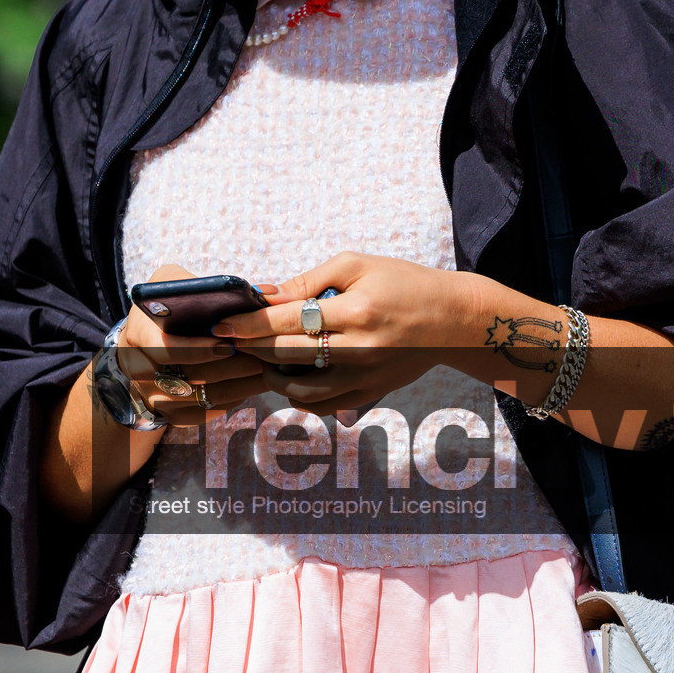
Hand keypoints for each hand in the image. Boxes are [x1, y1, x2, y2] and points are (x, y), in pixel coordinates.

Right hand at [113, 264, 267, 423]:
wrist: (140, 345)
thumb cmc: (162, 310)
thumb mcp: (168, 283)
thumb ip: (195, 284)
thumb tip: (249, 292)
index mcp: (138, 335)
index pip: (167, 349)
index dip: (199, 349)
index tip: (230, 344)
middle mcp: (140, 370)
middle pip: (191, 377)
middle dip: (231, 367)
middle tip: (262, 355)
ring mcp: (153, 397)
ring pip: (203, 397)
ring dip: (240, 385)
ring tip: (267, 368)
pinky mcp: (168, 414)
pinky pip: (205, 413)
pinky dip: (232, 400)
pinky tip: (253, 384)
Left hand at [209, 252, 480, 409]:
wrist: (452, 321)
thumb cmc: (403, 283)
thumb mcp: (358, 266)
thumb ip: (309, 282)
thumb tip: (265, 296)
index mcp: (357, 311)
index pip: (288, 321)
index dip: (249, 325)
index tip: (221, 325)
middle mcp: (360, 349)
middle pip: (287, 356)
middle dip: (251, 349)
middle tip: (230, 341)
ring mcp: (365, 378)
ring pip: (300, 390)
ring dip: (271, 376)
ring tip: (262, 360)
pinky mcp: (369, 395)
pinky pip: (322, 406)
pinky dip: (298, 395)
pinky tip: (289, 377)